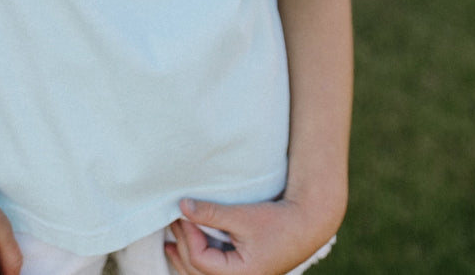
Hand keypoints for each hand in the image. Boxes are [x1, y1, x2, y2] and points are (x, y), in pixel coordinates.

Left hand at [165, 196, 331, 274]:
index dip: (187, 235)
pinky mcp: (241, 272)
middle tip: (173, 220)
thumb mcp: (242, 215)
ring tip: (169, 244)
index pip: (200, 260)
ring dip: (184, 259)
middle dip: (181, 245)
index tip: (182, 211)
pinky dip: (197, 261)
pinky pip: (212, 272)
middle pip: (197, 272)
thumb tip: (182, 206)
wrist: (305, 225)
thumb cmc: (278, 221)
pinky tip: (185, 251)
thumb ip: (211, 213)